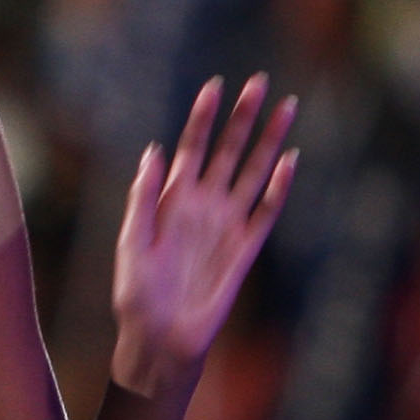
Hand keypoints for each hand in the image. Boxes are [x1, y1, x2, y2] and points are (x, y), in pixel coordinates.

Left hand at [111, 74, 297, 395]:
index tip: (215, 86)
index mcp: (172, 200)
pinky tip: (289, 161)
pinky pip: (266, 213)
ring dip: (269, 142)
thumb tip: (155, 151)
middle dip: (243, 117)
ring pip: (253, 173)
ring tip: (286, 108)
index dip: (204, 118)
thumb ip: (142, 197)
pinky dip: (278, 188)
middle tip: (259, 81)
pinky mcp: (245, 250)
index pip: (192, 147)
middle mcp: (203, 206)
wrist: (160, 338)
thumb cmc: (137, 295)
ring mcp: (226, 225)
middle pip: (229, 151)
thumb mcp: (131, 242)